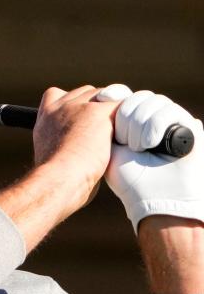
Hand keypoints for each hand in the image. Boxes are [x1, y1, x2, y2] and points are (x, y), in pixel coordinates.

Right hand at [32, 86, 118, 212]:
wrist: (58, 181)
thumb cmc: (58, 183)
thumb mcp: (53, 161)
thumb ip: (65, 148)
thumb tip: (84, 161)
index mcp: (45, 120)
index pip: (55, 95)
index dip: (71, 103)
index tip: (78, 118)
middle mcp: (59, 109)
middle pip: (85, 92)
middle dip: (97, 106)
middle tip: (106, 131)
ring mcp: (79, 107)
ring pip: (106, 94)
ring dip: (113, 111)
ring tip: (119, 135)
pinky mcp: (99, 112)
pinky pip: (122, 104)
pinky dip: (129, 117)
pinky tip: (131, 135)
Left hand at [97, 84, 203, 232]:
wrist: (156, 199)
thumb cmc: (130, 180)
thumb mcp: (110, 149)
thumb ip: (105, 123)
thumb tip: (105, 94)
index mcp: (134, 122)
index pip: (123, 96)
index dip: (114, 100)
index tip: (106, 114)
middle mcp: (153, 118)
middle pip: (136, 97)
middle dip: (125, 120)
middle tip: (127, 144)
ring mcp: (172, 120)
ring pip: (151, 101)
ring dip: (139, 126)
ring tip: (139, 148)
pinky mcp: (189, 125)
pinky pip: (167, 111)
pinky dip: (154, 127)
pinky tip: (150, 145)